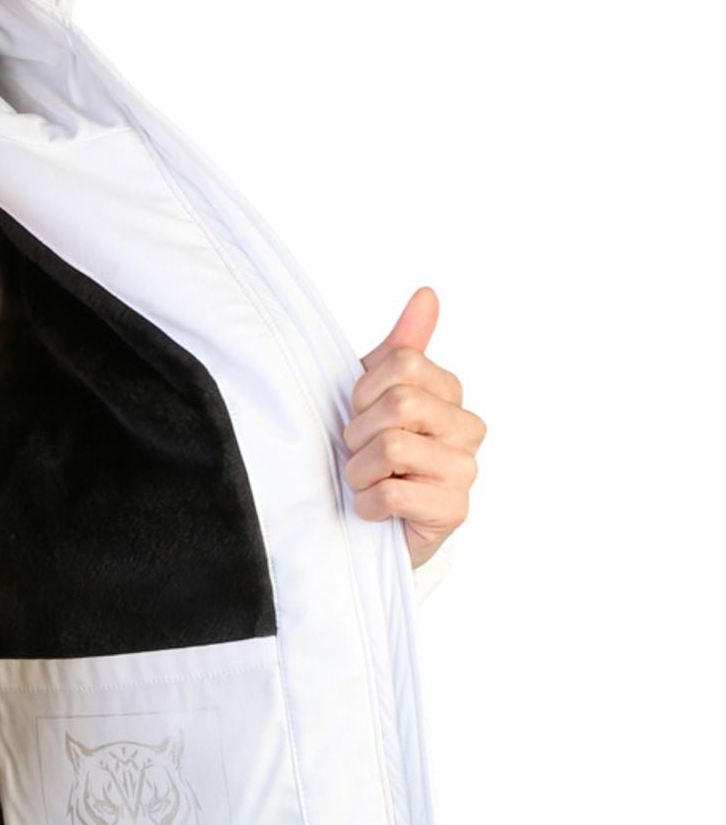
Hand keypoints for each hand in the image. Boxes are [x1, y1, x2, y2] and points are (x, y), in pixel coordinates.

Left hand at [342, 285, 486, 571]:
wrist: (371, 529)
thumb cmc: (371, 459)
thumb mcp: (374, 398)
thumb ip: (402, 348)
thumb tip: (426, 295)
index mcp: (449, 393)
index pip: (402, 363)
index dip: (362, 392)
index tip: (357, 416)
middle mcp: (467, 427)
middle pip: (399, 403)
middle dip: (359, 434)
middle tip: (359, 455)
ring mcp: (465, 469)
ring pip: (393, 447)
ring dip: (359, 471)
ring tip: (366, 483)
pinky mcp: (453, 509)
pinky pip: (393, 492)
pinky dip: (367, 504)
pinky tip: (373, 510)